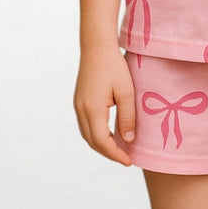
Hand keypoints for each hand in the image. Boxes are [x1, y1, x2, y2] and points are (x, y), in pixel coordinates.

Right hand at [74, 46, 135, 165]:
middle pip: (93, 142)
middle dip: (109, 153)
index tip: (129, 161)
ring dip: (102, 145)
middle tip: (126, 158)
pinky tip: (110, 134)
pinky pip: (86, 126)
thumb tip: (129, 140)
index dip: (116, 155)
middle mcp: (81, 110)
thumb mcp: (126, 91)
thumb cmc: (114, 66)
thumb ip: (127, 117)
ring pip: (88, 135)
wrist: (96, 47)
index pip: (103, 142)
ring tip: (120, 148)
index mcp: (93, 109)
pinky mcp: (79, 101)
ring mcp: (78, 106)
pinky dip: (97, 134)